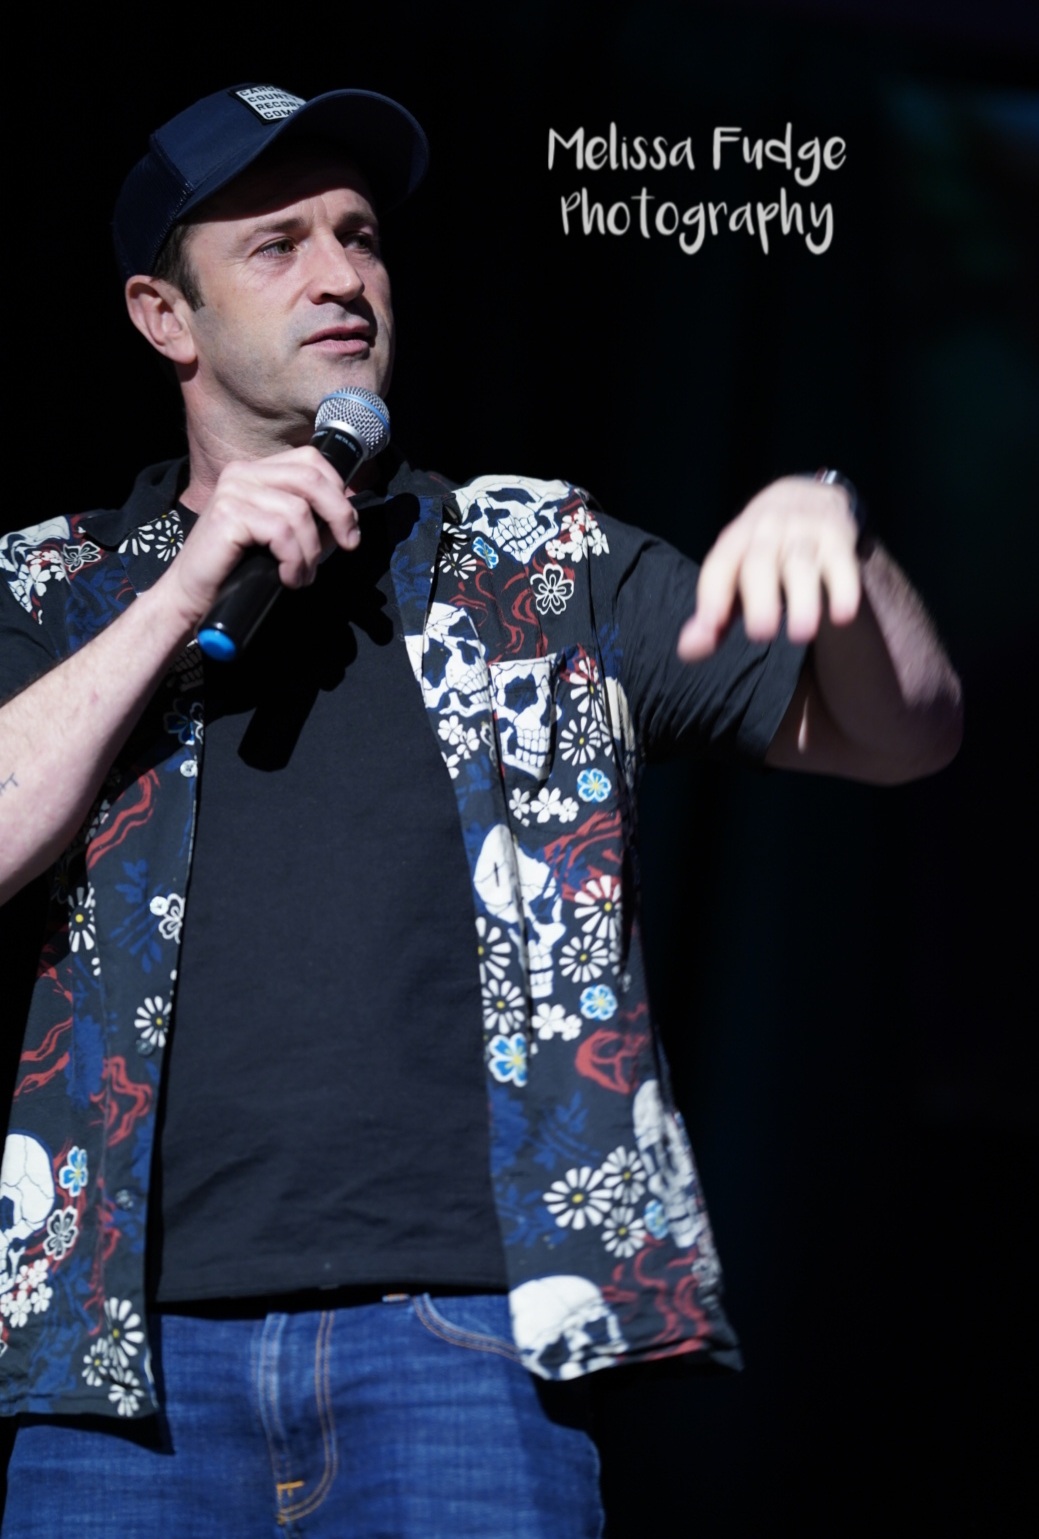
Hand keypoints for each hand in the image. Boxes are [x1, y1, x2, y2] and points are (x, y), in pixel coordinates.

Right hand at [159, 446, 359, 633]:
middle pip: (310, 478)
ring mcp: (233, 491)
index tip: (349, 526)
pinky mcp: (227, 514)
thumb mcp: (278, 536)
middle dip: (339, 513)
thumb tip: (347, 515)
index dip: (338, 490)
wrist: (192, 596)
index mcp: (256, 471)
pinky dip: (293, 561)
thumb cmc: (238, 569)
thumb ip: (307, 518)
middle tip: (348, 545)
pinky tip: (288, 578)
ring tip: (301, 576)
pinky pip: (281, 533)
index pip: (310, 460)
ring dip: (310, 551)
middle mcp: (243, 473)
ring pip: (299, 512)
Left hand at [677, 476, 861, 659]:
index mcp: (735, 540)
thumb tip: (687, 651)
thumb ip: (714, 617)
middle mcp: (767, 531)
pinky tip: (841, 616)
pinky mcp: (839, 538)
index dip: (714, 594)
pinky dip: (844, 589)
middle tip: (762, 635)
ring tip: (801, 634)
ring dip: (803, 599)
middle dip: (760, 599)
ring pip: (802, 564)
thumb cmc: (762, 550)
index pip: (720, 565)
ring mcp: (805, 531)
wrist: (807, 493)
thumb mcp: (734, 574)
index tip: (712, 625)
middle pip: (760, 563)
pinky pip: (842, 563)